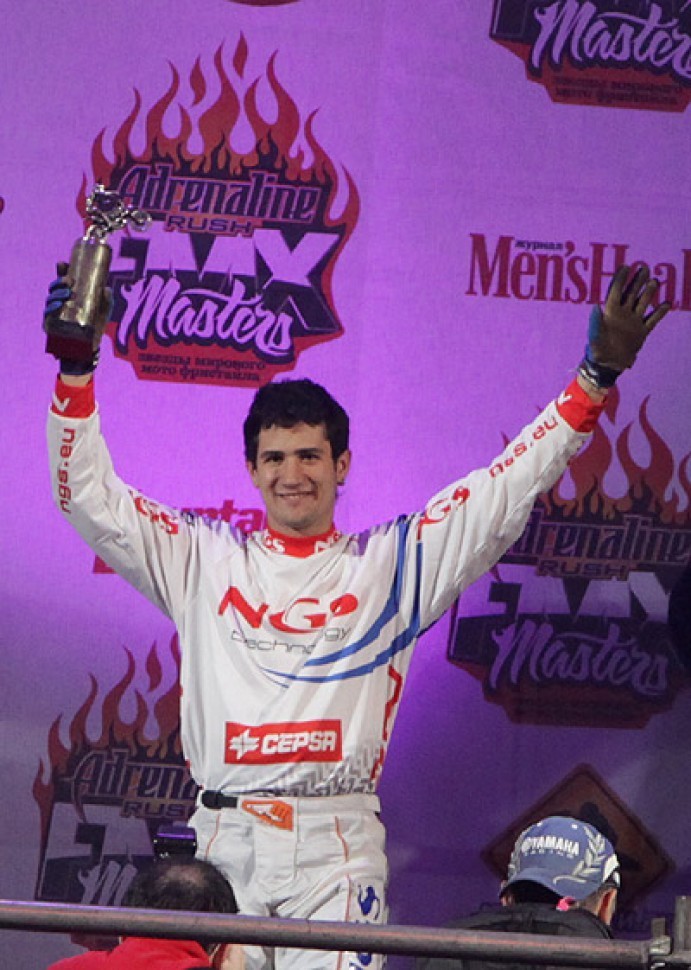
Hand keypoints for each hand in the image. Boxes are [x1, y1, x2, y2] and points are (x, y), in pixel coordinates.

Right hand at [44, 260, 112, 374]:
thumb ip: (107, 299)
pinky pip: (48, 315)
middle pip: (54, 288)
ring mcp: (54, 313)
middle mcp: (59, 302)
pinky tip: (58, 305)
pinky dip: (52, 309)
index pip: (63, 281)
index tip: (63, 263)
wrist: (89, 349)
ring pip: (50, 299)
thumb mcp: (104, 311)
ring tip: (67, 294)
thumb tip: (106, 288)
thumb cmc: (95, 326)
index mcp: (70, 296)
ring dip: (56, 294)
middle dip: (59, 282)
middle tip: (69, 280)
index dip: (60, 271)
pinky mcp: (50, 325)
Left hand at [579, 264, 670, 387]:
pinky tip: (667, 303)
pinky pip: (653, 320)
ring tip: (654, 281)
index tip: (625, 267)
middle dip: (637, 281)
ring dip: (648, 292)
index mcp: (610, 312)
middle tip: (643, 268)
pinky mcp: (642, 332)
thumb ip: (595, 321)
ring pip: (643, 303)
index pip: (615, 291)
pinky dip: (660, 312)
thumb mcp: (594, 335)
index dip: (620, 279)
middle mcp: (623, 314)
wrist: (607, 365)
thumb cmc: (596, 349)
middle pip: (631, 293)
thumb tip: (596, 306)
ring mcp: (633, 322)